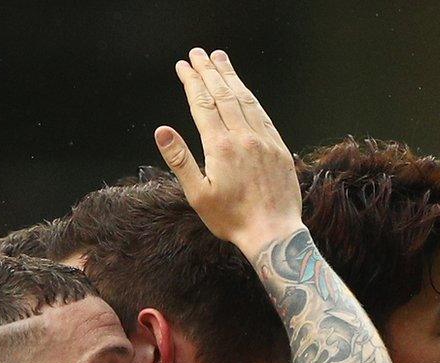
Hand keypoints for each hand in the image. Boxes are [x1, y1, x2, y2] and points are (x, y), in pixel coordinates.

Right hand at [153, 48, 300, 256]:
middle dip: (209, 71)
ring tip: (220, 59)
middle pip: (223, 95)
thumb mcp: (198, 195)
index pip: (203, 104)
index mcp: (220, 147)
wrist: (274, 232)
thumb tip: (162, 131)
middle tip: (198, 53)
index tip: (183, 66)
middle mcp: (243, 137)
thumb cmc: (232, 219)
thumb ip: (180, 160)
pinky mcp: (278, 146)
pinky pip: (261, 113)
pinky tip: (243, 89)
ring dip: (230, 76)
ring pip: (244, 99)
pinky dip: (250, 96)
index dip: (192, 82)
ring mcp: (263, 139)